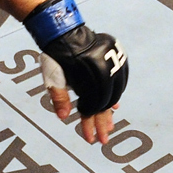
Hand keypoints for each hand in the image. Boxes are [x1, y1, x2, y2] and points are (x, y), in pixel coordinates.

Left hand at [24, 0, 128, 138]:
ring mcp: (112, 63)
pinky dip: (116, 94)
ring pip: (114, 93)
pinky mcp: (116, 58)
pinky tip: (115, 106)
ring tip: (109, 126)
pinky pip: (119, 81)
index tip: (90, 138)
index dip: (90, 125)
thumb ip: (58, 97)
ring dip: (110, 111)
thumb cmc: (55, 55)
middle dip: (103, 123)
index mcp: (87, 76)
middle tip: (103, 140)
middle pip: (105, 103)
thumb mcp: (52, 77)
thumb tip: (63, 117)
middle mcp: (103, 70)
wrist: (64, 32)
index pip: (91, 107)